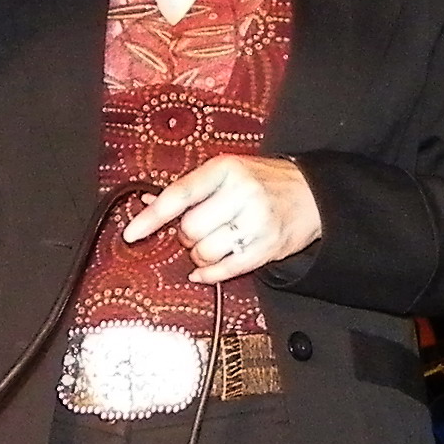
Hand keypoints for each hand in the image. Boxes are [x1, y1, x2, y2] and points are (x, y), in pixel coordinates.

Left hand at [123, 154, 323, 284]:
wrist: (312, 195)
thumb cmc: (262, 181)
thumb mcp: (226, 172)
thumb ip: (189, 187)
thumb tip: (146, 201)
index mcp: (226, 169)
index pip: (179, 195)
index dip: (151, 217)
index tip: (131, 234)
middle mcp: (242, 193)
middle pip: (190, 229)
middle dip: (186, 235)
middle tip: (198, 229)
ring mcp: (257, 222)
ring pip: (205, 253)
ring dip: (199, 255)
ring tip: (212, 243)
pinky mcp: (267, 248)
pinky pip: (226, 270)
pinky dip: (210, 274)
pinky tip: (206, 270)